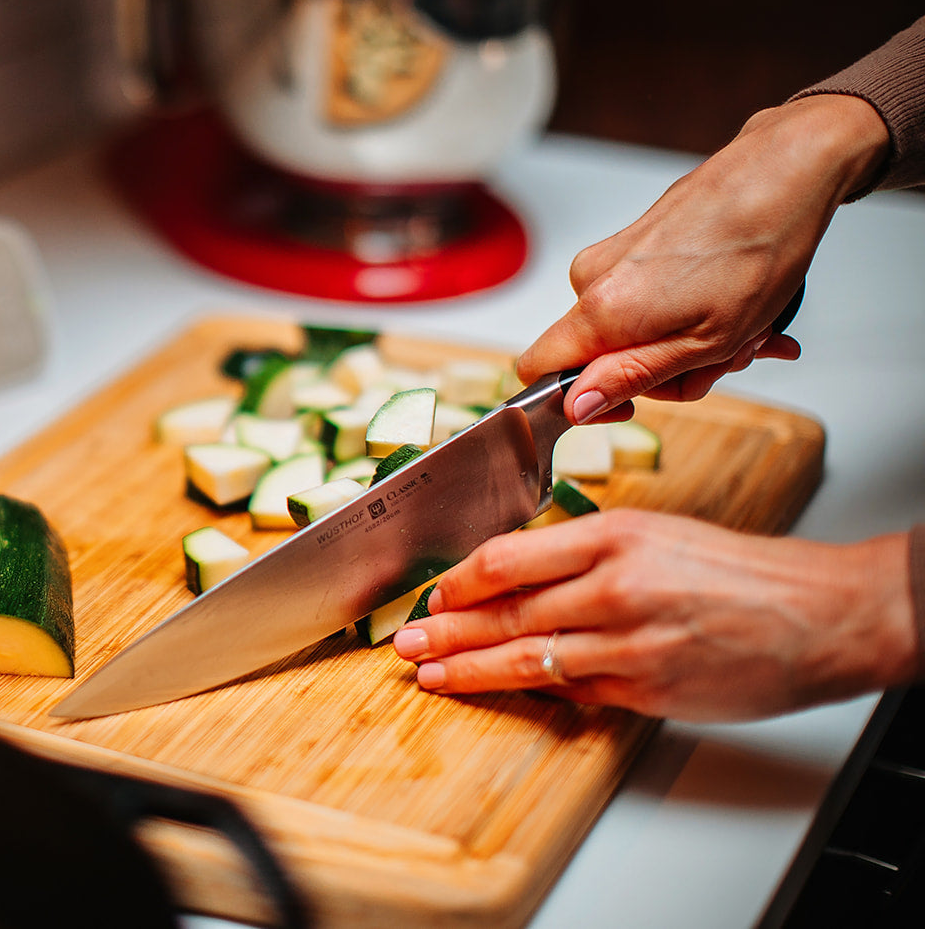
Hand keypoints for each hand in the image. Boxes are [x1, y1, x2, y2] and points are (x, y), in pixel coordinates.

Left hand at [390, 510, 916, 721]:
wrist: (820, 613)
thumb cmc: (741, 572)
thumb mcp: (654, 535)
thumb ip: (583, 554)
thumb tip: (515, 580)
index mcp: (613, 535)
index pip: (508, 558)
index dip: (459, 582)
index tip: (434, 593)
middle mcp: (614, 586)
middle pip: (505, 612)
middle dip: (445, 630)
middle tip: (406, 641)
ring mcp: (629, 642)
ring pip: (527, 658)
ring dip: (469, 669)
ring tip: (430, 674)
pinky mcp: (647, 689)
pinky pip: (574, 692)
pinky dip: (533, 692)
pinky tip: (498, 692)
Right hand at [517, 94, 890, 423]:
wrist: (784, 172)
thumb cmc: (759, 253)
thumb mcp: (705, 342)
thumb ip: (630, 377)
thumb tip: (574, 406)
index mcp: (602, 311)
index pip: (539, 371)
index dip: (579, 401)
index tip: (632, 404)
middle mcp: (592, 279)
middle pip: (600, 356)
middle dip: (663, 370)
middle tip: (726, 358)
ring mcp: (611, 255)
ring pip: (631, 329)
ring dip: (689, 341)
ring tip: (746, 328)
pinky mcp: (634, 240)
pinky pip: (646, 298)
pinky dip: (690, 311)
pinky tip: (738, 306)